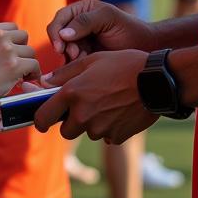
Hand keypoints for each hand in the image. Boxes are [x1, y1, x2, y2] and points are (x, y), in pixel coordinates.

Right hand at [0, 22, 39, 111]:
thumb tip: (9, 48)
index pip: (12, 28)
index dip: (14, 41)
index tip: (12, 53)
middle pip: (24, 38)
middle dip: (22, 51)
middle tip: (17, 65)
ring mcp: (8, 50)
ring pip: (30, 52)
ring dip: (27, 63)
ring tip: (21, 75)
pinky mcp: (15, 66)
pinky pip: (34, 65)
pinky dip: (33, 73)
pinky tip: (26, 80)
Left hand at [35, 50, 158, 143]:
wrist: (157, 81)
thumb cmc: (124, 65)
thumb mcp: (92, 60)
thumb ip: (64, 73)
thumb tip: (44, 82)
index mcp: (72, 94)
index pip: (42, 118)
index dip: (40, 119)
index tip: (43, 119)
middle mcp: (83, 115)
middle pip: (65, 131)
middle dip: (71, 121)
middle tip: (85, 106)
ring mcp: (99, 129)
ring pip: (87, 132)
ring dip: (92, 123)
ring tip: (109, 103)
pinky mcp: (115, 137)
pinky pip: (106, 136)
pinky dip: (110, 127)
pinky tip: (121, 111)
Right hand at [46, 0, 154, 59]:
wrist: (144, 48)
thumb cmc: (129, 29)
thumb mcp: (108, 19)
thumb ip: (85, 22)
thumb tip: (63, 34)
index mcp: (83, 8)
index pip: (60, 18)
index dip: (56, 32)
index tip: (60, 47)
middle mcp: (78, 22)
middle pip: (58, 35)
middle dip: (64, 46)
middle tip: (75, 55)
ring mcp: (80, 39)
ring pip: (64, 50)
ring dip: (70, 56)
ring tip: (83, 59)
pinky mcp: (84, 54)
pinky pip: (71, 60)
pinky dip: (75, 63)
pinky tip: (86, 63)